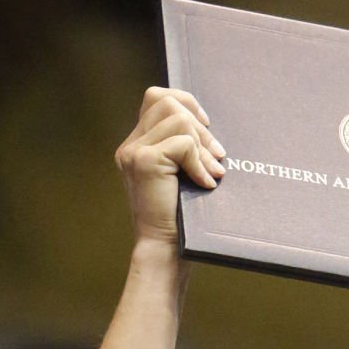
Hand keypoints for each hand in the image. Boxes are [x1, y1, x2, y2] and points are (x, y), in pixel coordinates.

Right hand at [115, 87, 225, 245]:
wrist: (164, 250)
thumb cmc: (179, 219)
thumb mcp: (180, 176)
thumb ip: (183, 150)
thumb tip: (207, 126)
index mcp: (137, 146)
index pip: (157, 98)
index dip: (185, 102)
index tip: (206, 125)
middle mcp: (130, 146)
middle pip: (167, 102)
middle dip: (199, 126)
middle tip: (218, 155)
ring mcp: (134, 152)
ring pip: (177, 119)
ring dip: (202, 145)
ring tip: (212, 171)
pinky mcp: (144, 162)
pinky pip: (183, 144)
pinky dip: (200, 162)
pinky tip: (205, 183)